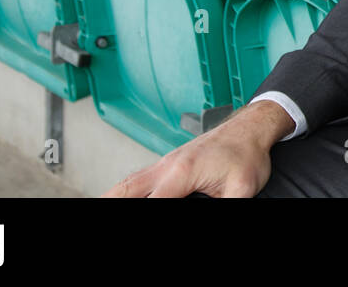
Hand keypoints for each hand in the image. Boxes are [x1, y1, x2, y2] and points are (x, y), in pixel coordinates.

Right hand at [103, 101, 293, 197]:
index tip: (134, 218)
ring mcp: (166, 162)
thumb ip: (225, 205)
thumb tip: (216, 210)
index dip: (139, 212)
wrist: (251, 128)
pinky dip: (125, 189)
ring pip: (129, 182)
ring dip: (114, 195)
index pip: (152, 202)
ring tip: (102, 202)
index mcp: (182, 172)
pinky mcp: (170, 163)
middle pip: (127, 189)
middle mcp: (167, 165)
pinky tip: (124, 196)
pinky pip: (140, 177)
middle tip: (97, 205)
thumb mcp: (241, 189)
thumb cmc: (247, 154)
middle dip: (110, 200)